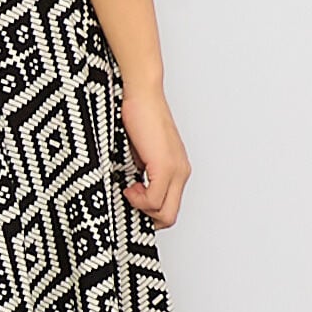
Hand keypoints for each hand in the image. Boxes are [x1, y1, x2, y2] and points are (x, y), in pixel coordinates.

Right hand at [120, 84, 190, 228]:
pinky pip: (154, 200)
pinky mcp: (165, 166)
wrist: (143, 94)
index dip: (149, 211)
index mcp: (178, 169)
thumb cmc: (139, 116)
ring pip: (164, 213)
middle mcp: (182, 172)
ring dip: (141, 207)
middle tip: (131, 198)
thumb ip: (144, 173)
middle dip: (146, 216)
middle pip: (170, 216)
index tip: (133, 200)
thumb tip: (133, 191)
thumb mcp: (142, 153)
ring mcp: (176, 170)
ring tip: (129, 189)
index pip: (170, 207)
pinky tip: (130, 185)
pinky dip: (139, 199)